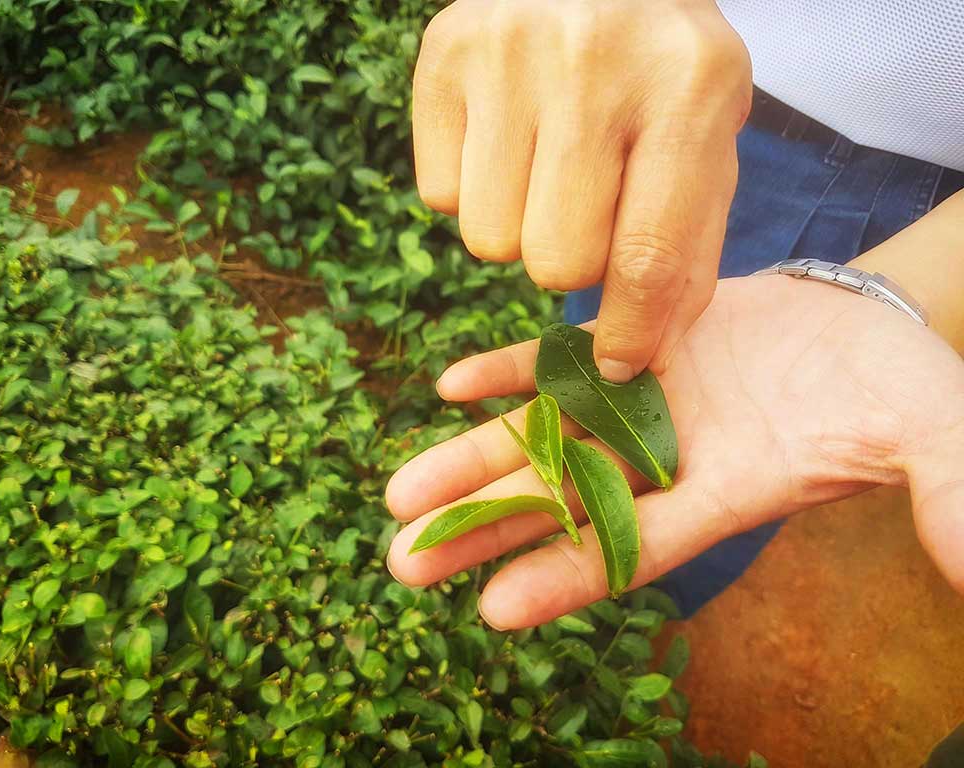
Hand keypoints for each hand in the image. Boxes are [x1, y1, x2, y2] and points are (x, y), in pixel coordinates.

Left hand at [385, 276, 963, 628]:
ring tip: (398, 496)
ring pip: (539, 437)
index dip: (567, 577)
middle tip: (401, 564)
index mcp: (722, 489)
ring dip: (470, 461)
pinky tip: (449, 385)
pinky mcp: (626, 344)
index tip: (492, 611)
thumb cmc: (894, 384)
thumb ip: (945, 494)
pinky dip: (505, 372)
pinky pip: (552, 361)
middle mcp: (663, 455)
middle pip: (559, 502)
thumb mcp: (929, 432)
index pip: (635, 546)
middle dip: (482, 532)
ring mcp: (635, 399)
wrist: (857, 322)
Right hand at [412, 0, 751, 380]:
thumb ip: (687, 243)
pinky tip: (504, 139)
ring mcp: (508, 52)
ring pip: (488, 240)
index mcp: (688, 85)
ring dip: (517, 228)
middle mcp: (593, 62)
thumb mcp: (706, 136)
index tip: (615, 366)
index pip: (647, 253)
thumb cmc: (659, 63)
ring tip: (543, 169)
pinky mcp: (443, 54)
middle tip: (583, 213)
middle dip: (571, 262)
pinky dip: (470, 189)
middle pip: (554, 261)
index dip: (628, 329)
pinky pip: (439, 197)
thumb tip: (637, 352)